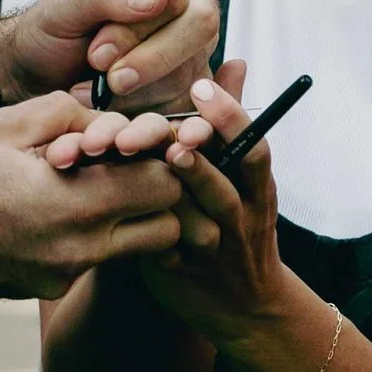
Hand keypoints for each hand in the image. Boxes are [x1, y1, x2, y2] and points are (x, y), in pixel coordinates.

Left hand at [0, 0, 217, 111]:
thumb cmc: (52, 31)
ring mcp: (195, 44)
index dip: (141, 28)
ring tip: (99, 96)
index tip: (99, 52)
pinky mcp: (192, 84)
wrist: (43, 74)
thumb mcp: (63, 8)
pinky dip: (162, 119)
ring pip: (195, 69)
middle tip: (108, 81)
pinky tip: (128, 122)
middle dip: (150, 61)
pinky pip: (197, 105)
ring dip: (144, 93)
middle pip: (200, 27)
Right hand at [0, 91, 183, 302]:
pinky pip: (95, 261)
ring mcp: (63, 276)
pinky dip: (94, 236)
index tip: (141, 141)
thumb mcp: (10, 122)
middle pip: (166, 228)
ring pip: (135, 249)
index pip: (165, 186)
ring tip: (96, 186)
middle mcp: (78, 250)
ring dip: (131, 218)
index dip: (162, 157)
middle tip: (131, 165)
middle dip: (161, 194)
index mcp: (74, 204)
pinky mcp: (46, 288)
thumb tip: (113, 122)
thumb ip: (73, 114)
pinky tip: (58, 210)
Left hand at [138, 67, 293, 346]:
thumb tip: (235, 63)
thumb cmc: (236, 226)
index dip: (230, 119)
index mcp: (256, 188)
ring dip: (176, 193)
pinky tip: (116, 206)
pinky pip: (162, 248)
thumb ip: (229, 124)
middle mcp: (240, 217)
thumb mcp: (243, 178)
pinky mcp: (180, 271)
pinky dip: (142, 226)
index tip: (202, 88)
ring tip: (157, 164)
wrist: (245, 308)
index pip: (253, 149)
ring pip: (197, 219)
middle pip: (223, 183)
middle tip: (172, 134)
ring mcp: (212, 248)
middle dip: (197, 158)